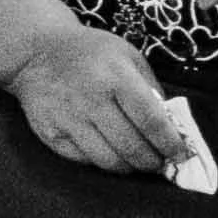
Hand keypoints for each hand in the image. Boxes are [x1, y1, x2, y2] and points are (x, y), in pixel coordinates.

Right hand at [4, 23, 190, 175]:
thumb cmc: (90, 52)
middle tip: (159, 162)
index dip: (170, 143)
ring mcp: (69, 118)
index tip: (180, 154)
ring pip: (109, 161)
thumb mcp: (127, 55)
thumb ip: (151, 88)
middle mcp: (92, 98)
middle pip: (133, 147)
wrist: (37, 50)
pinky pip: (85, 160)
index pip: (152, 121)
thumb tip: (171, 126)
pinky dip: (102, 161)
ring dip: (129, 167)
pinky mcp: (51, 133)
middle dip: (153, 161)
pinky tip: (108, 150)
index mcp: (116, 76)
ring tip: (136, 161)